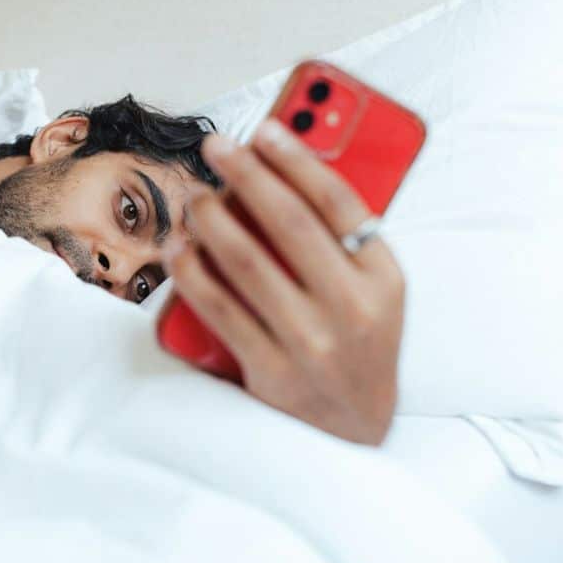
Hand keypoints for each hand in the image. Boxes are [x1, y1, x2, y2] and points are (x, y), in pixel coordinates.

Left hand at [162, 120, 404, 444]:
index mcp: (383, 280)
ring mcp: (310, 344)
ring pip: (247, 263)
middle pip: (290, 224)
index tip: (265, 129)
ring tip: (196, 195)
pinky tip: (178, 247)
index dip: (299, 159)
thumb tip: (280, 173)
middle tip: (217, 147)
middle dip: (248, 175)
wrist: (355, 433)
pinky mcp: (270, 373)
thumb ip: (342, 238)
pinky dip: (192, 271)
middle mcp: (352, 310)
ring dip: (212, 219)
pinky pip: (219, 309)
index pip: (340, 203)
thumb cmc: (359, 344)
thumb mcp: (375, 290)